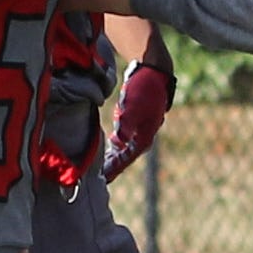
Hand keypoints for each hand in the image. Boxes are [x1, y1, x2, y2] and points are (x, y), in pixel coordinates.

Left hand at [101, 56, 175, 179]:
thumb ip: (126, 125)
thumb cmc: (143, 89)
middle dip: (114, 167)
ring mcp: (140, 128)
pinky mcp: (135, 120)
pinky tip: (109, 149)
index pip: (127, 158)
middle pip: (126, 156)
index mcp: (144, 136)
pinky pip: (124, 139)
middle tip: (99, 179)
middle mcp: (143, 135)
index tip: (104, 180)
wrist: (153, 71)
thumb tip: (118, 143)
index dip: (115, 169)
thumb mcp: (133, 106)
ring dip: (115, 158)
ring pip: (125, 148)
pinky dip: (116, 146)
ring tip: (102, 169)